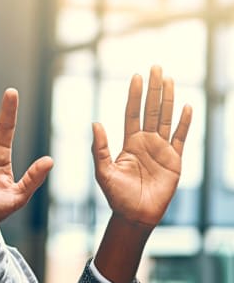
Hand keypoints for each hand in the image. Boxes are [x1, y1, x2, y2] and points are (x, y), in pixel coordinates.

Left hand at [92, 65, 191, 227]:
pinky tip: (187, 106)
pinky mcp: (175, 160)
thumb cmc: (117, 196)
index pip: (132, 113)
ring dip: (169, 99)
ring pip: (166, 118)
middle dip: (154, 89)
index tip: (137, 76)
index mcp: (129, 143)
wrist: (135, 215)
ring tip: (170, 79)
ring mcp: (161, 149)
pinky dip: (184, 122)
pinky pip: (180, 137)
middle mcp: (146, 142)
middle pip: (151, 109)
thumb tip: (95, 123)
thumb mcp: (103, 172)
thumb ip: (100, 148)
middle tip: (156, 67)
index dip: (135, 95)